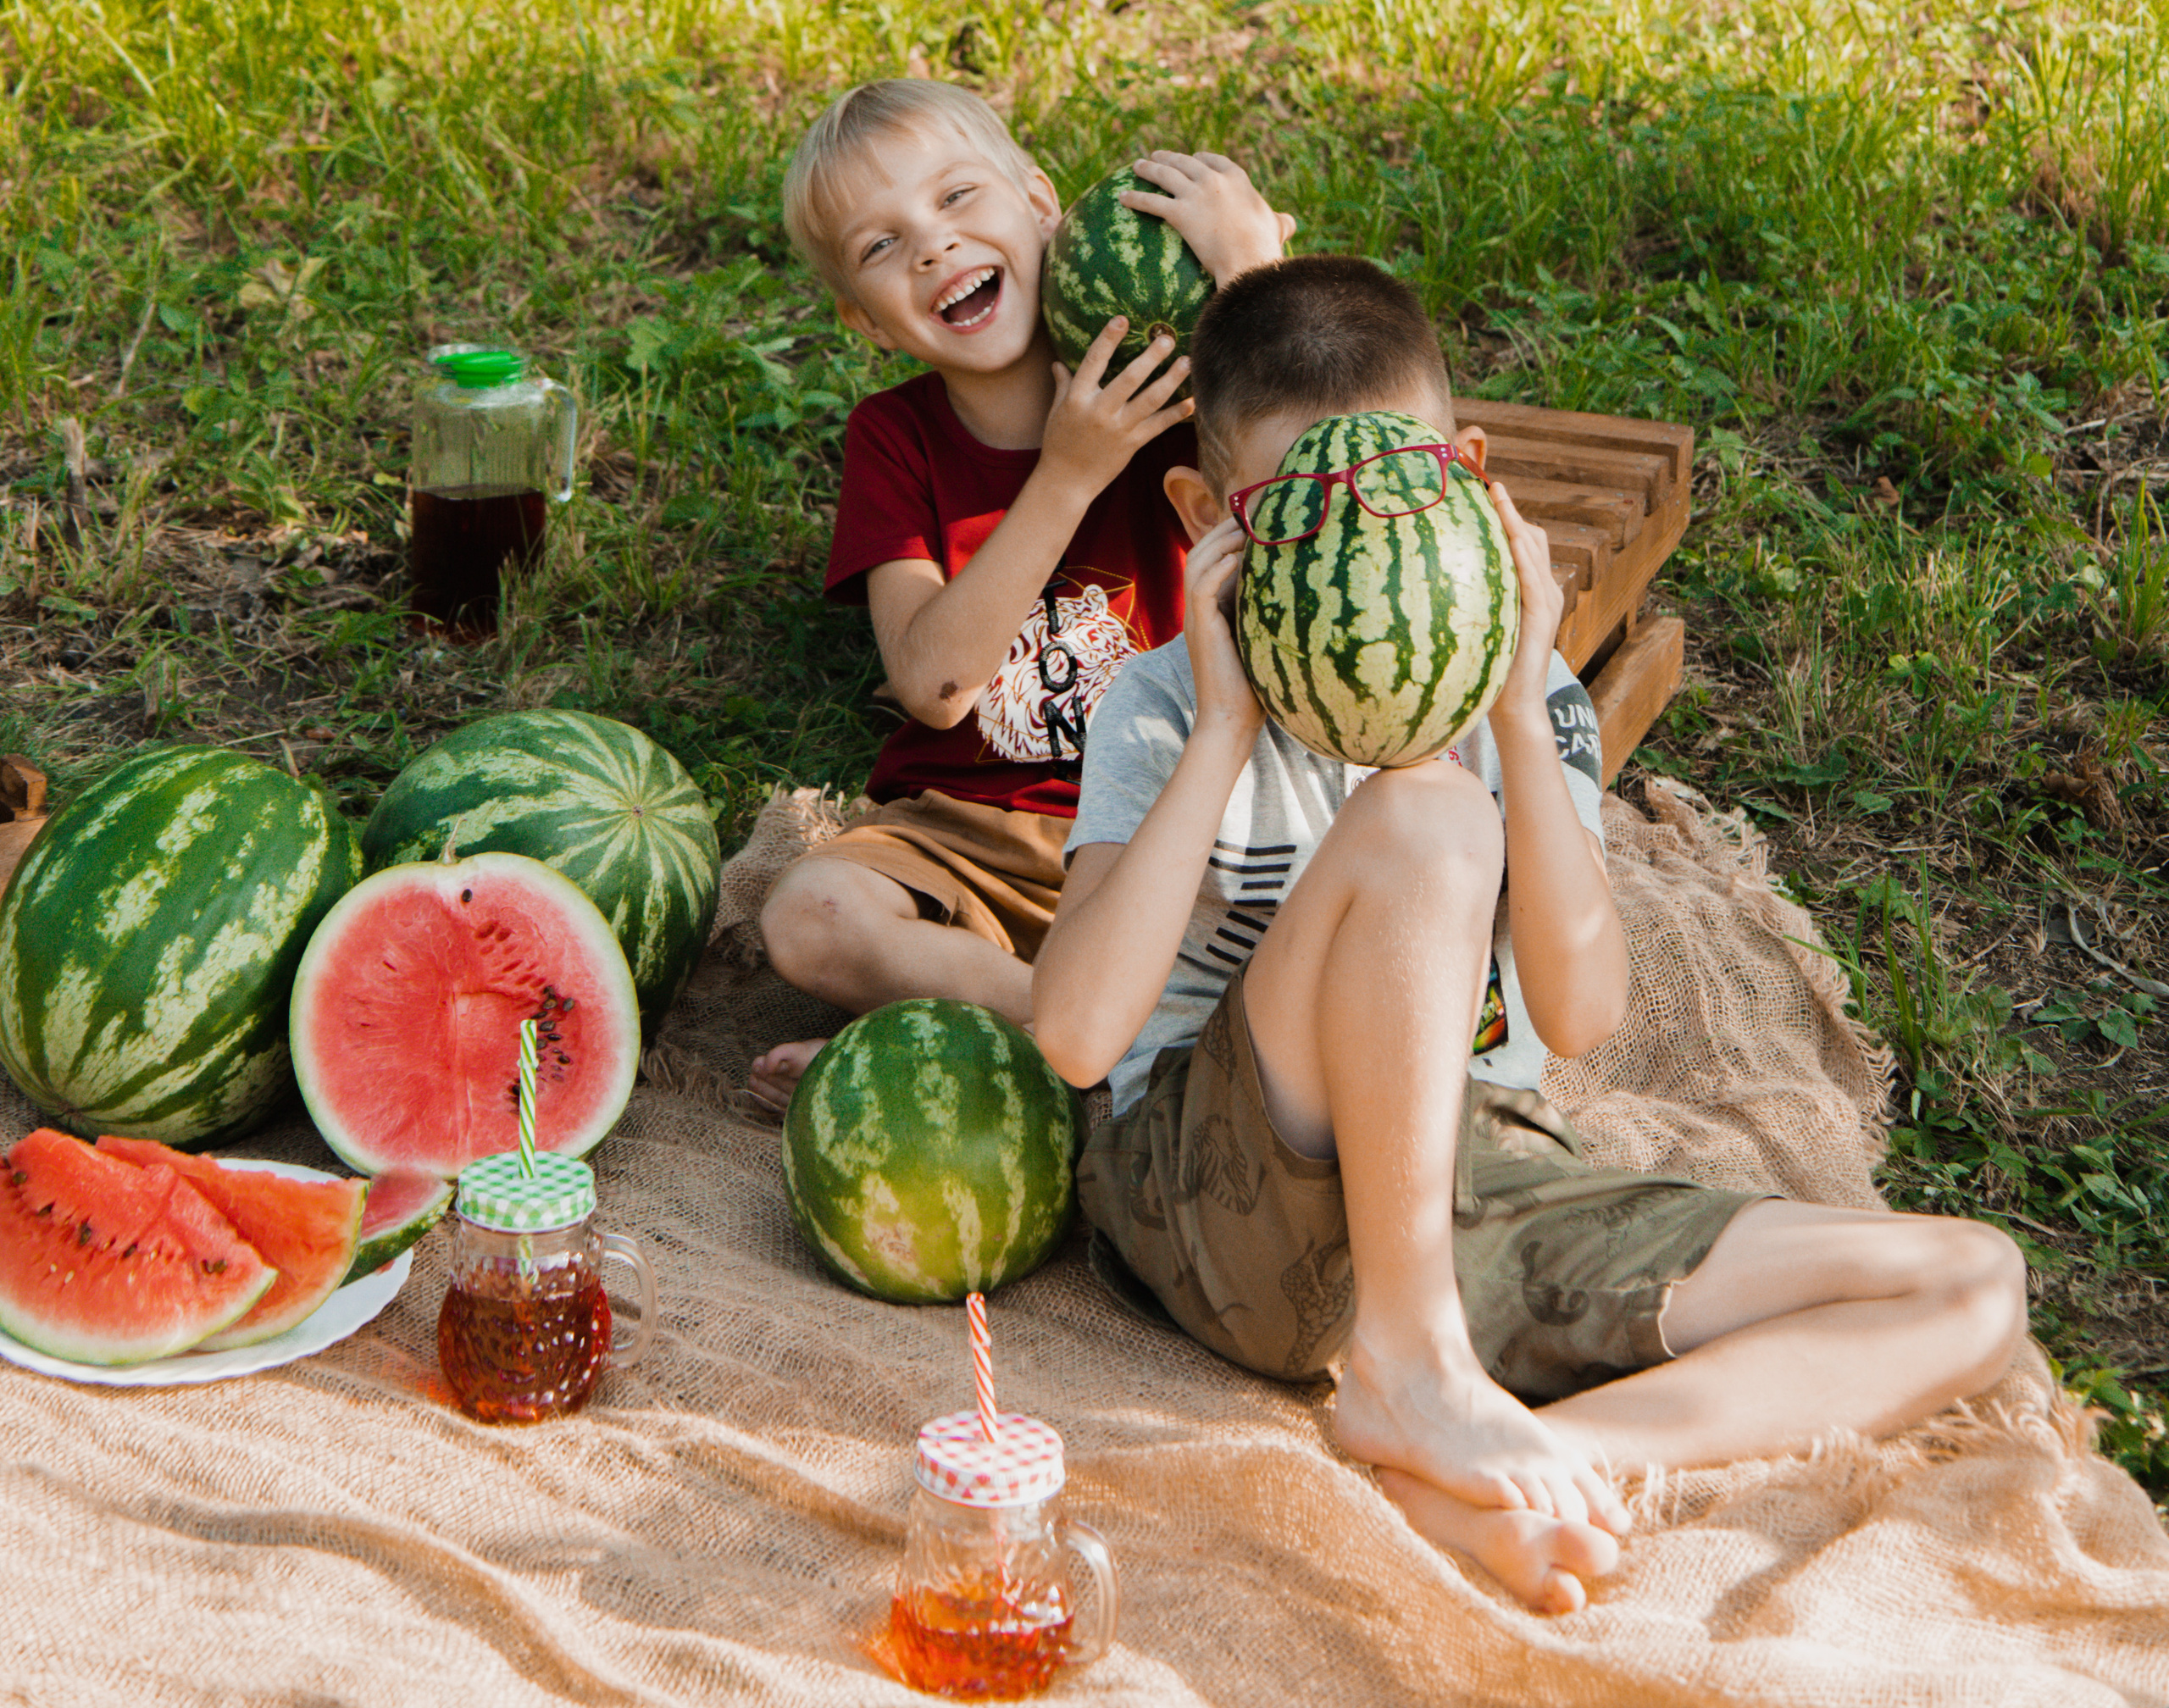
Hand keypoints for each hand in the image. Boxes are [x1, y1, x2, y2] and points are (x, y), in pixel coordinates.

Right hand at [1038, 314, 1193, 499]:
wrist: (1066, 481)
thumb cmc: (1059, 443)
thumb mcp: (1056, 411)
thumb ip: (1063, 385)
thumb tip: (1057, 363)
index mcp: (1078, 398)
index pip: (1094, 361)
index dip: (1108, 339)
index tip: (1122, 320)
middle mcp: (1100, 411)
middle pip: (1130, 378)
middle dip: (1151, 357)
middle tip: (1168, 338)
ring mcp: (1118, 428)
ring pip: (1150, 400)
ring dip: (1171, 380)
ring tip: (1186, 362)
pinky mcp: (1132, 444)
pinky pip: (1158, 426)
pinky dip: (1176, 414)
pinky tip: (1193, 401)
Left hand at [1121, 150, 1294, 284]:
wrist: (1250, 261)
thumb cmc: (1264, 248)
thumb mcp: (1276, 227)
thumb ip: (1280, 221)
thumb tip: (1289, 223)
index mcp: (1237, 178)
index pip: (1215, 160)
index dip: (1201, 158)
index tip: (1193, 158)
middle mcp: (1215, 180)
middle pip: (1185, 162)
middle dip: (1169, 157)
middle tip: (1156, 156)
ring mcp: (1196, 194)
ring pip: (1165, 174)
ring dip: (1148, 168)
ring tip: (1137, 166)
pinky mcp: (1180, 213)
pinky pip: (1152, 201)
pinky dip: (1135, 197)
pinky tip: (1122, 197)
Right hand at [1182, 515, 1264, 743]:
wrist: (1232, 720)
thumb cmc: (1256, 685)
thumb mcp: (1263, 637)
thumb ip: (1268, 609)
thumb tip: (1298, 583)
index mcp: (1213, 607)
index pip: (1213, 558)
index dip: (1230, 534)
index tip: (1259, 517)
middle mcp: (1201, 609)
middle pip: (1201, 552)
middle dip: (1224, 528)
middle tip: (1252, 511)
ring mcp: (1197, 618)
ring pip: (1197, 564)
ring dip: (1220, 541)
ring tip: (1246, 527)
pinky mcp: (1200, 630)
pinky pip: (1201, 588)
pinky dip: (1217, 568)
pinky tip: (1238, 557)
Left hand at [1488, 481, 1562, 730]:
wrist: (1514, 705)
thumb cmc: (1488, 671)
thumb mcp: (1478, 629)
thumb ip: (1467, 605)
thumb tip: (1428, 587)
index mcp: (1527, 591)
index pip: (1519, 543)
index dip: (1503, 515)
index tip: (1479, 489)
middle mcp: (1542, 589)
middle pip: (1529, 535)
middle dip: (1508, 508)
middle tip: (1483, 482)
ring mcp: (1546, 600)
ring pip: (1533, 546)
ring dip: (1514, 518)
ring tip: (1495, 493)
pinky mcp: (1543, 614)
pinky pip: (1533, 575)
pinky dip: (1521, 552)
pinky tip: (1508, 535)